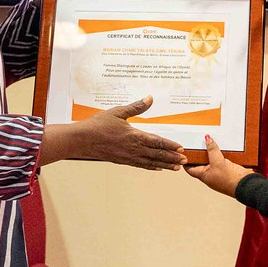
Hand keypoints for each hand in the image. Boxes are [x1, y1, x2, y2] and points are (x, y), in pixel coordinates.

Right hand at [71, 96, 186, 170]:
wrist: (82, 140)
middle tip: (185, 160)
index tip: (181, 148)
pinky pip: (141, 165)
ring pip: (151, 162)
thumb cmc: (98, 125)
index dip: (170, 145)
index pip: (157, 142)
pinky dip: (151, 167)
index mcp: (134, 136)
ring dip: (165, 164)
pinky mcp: (123, 161)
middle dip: (172, 157)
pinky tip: (158, 168)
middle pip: (157, 154)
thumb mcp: (118, 112)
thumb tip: (150, 98)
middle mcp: (134, 149)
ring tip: (176, 167)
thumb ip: (136, 107)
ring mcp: (128, 157)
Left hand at [185, 135, 252, 197]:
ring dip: (210, 152)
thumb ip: (212, 150)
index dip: (186, 160)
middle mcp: (210, 174)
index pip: (189, 168)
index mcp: (203, 175)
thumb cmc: (229, 180)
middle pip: (201, 162)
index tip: (184, 151)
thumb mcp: (218, 162)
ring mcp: (218, 172)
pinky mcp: (227, 169)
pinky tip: (221, 146)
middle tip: (196, 142)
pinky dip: (220, 153)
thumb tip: (207, 139)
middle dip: (199, 153)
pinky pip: (221, 159)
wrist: (245, 185)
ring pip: (211, 160)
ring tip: (208, 141)